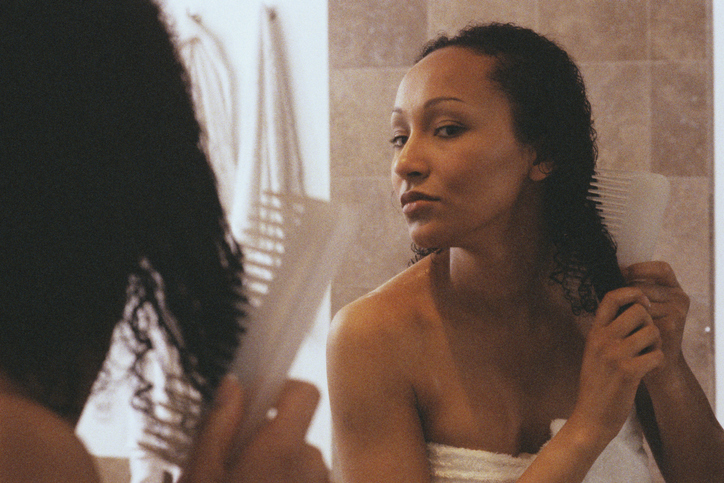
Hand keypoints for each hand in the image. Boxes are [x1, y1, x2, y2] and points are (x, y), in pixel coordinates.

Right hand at [179, 377, 328, 482]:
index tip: (254, 404)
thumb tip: (232, 385)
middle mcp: (313, 465)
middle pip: (296, 430)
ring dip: (276, 466)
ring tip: (245, 480)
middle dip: (267, 440)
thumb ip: (218, 425)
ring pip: (299, 459)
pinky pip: (307, 478)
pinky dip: (288, 480)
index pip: (305, 392)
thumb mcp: (201, 474)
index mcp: (282, 451)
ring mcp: (321, 482)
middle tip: (234, 461)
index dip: (281, 390)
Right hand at [572, 287, 663, 443]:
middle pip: (638, 311)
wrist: (590, 416)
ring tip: (648, 355)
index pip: (611, 297)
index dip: (632, 293)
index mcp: (594, 332)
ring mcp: (614, 355)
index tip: (642, 303)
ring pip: (652, 332)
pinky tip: (648, 370)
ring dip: (656, 343)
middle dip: (649, 322)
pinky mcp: (628, 372)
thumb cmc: (596, 384)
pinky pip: (657, 354)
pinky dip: (658, 362)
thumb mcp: (593, 352)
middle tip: (647, 338)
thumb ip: (607, 331)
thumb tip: (630, 309)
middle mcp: (602, 340)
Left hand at [623, 261, 689, 381]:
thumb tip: (612, 270)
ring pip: (642, 302)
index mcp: (674, 288)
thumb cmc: (641, 329)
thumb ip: (635, 289)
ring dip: (627, 310)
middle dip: (628, 294)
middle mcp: (679, 298)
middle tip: (615, 305)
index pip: (661, 268)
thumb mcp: (643, 305)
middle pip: (646, 286)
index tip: (622, 273)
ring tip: (619, 320)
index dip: (641, 269)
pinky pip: (643, 317)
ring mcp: (677, 312)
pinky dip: (631, 323)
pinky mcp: (671, 327)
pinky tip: (625, 330)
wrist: (654, 362)